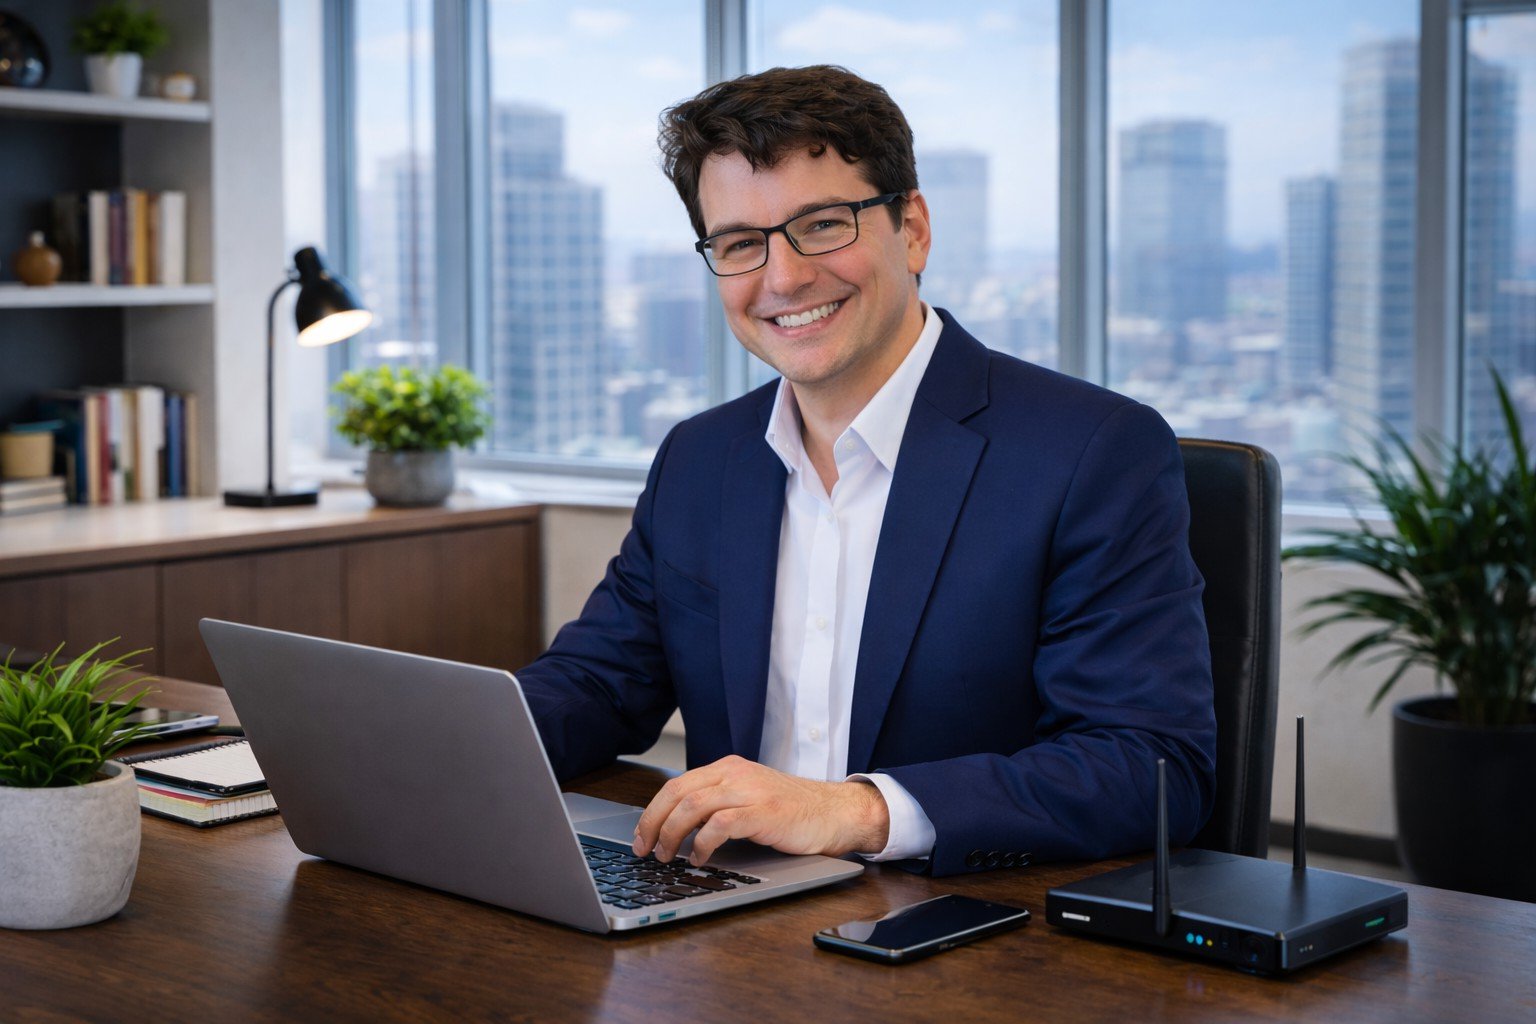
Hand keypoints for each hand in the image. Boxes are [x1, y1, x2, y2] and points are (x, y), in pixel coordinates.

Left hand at [631, 755, 890, 865]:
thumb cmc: (792, 812)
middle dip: (653, 823)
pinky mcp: (762, 812)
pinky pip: (720, 825)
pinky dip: (702, 843)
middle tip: (644, 849)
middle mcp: (735, 773)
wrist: (835, 812)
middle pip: (677, 792)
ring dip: (672, 834)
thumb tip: (677, 829)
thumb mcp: (750, 798)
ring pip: (692, 806)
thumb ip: (719, 803)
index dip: (652, 811)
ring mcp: (749, 791)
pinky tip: (699, 858)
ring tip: (667, 856)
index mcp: (728, 768)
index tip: (641, 836)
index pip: (676, 784)